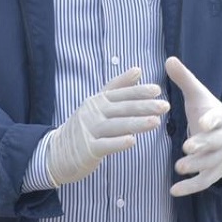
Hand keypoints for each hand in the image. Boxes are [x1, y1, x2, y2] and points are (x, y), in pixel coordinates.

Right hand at [46, 67, 169, 186]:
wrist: (56, 152)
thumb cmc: (84, 126)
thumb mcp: (97, 103)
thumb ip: (118, 87)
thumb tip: (138, 69)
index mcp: (98, 101)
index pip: (121, 94)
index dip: (139, 91)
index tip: (157, 90)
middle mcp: (94, 113)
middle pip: (122, 109)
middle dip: (144, 107)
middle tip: (165, 106)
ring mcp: (90, 131)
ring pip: (116, 126)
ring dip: (136, 124)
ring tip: (155, 122)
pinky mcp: (88, 149)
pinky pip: (105, 145)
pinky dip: (118, 143)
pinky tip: (132, 142)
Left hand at [166, 56, 221, 196]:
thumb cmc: (207, 113)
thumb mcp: (197, 95)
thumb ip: (184, 79)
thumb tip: (168, 59)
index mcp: (219, 118)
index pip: (218, 118)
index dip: (212, 121)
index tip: (204, 122)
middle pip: (214, 144)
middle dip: (202, 146)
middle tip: (187, 148)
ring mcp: (219, 158)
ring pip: (210, 165)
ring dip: (196, 167)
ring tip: (179, 168)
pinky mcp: (214, 173)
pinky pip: (204, 182)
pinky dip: (190, 187)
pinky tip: (174, 191)